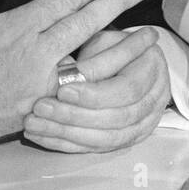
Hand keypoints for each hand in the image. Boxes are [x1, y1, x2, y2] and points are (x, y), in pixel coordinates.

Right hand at [0, 0, 153, 150]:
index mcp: (16, 26)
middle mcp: (33, 56)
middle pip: (86, 25)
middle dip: (118, 4)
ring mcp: (38, 87)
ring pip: (92, 65)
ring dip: (122, 48)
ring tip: (146, 36)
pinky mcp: (36, 112)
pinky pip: (78, 96)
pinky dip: (102, 84)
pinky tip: (118, 76)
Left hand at [21, 26, 170, 152]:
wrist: (128, 61)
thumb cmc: (113, 46)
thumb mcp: (105, 41)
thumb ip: (92, 60)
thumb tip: (67, 76)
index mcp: (152, 68)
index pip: (126, 89)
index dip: (93, 94)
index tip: (62, 90)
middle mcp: (154, 100)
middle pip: (117, 118)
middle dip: (74, 116)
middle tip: (40, 108)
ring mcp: (144, 124)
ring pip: (106, 138)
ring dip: (66, 133)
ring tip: (34, 124)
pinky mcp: (127, 139)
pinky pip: (97, 148)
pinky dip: (67, 143)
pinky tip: (42, 136)